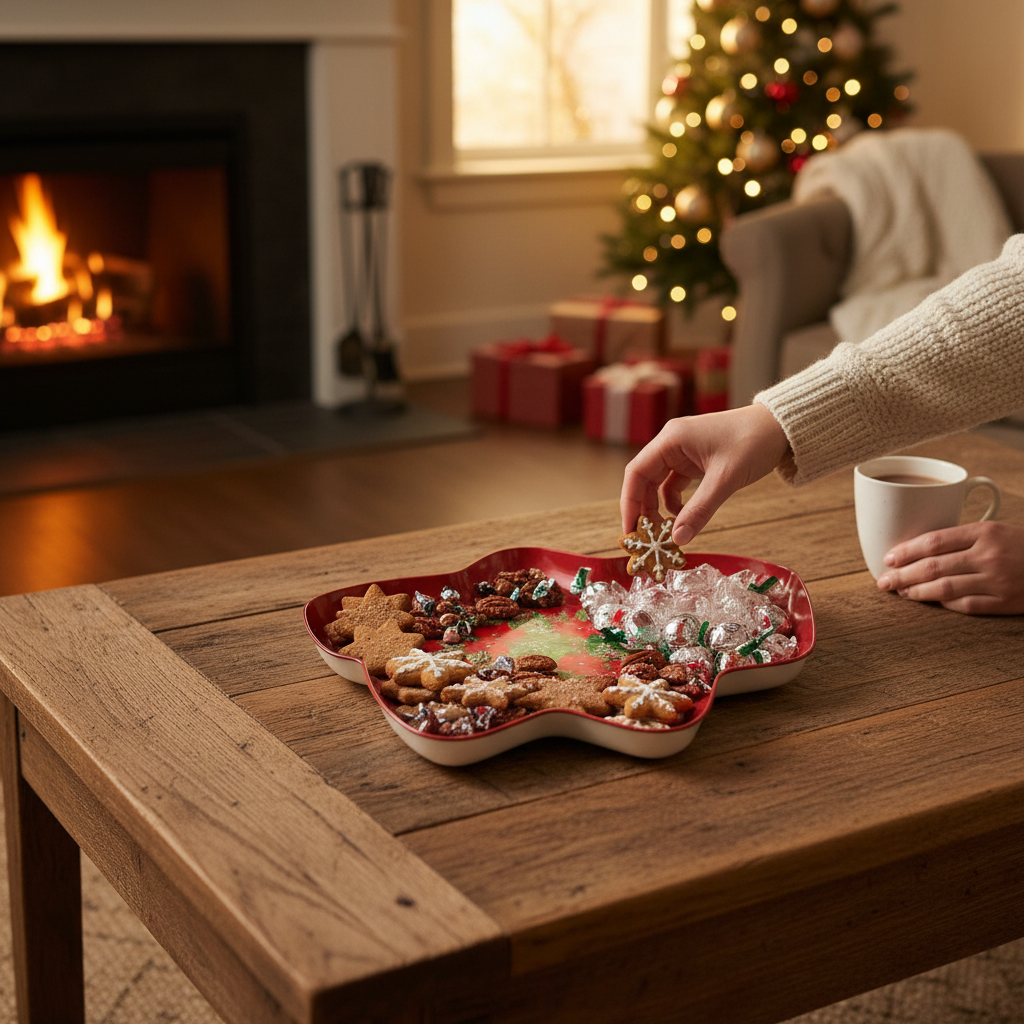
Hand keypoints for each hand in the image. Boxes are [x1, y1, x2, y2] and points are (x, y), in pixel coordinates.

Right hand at [619, 403, 790, 543]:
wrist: (781, 427)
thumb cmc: (753, 442)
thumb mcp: (725, 480)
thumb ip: (699, 510)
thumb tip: (677, 540)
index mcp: (672, 439)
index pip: (636, 472)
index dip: (629, 502)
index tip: (630, 530)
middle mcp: (672, 444)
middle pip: (644, 480)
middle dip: (644, 510)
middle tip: (646, 539)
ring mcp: (683, 453)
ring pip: (659, 485)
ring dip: (660, 509)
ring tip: (666, 534)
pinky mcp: (695, 462)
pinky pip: (676, 486)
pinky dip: (676, 504)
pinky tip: (684, 519)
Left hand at [876, 521, 1023, 614]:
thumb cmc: (1022, 546)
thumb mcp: (996, 531)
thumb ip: (962, 538)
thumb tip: (916, 550)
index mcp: (985, 532)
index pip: (934, 541)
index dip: (906, 551)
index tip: (887, 557)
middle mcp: (989, 555)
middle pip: (933, 566)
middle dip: (902, 574)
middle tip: (883, 580)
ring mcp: (997, 581)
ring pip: (945, 588)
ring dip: (917, 592)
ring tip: (901, 592)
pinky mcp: (1004, 602)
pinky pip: (965, 606)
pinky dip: (943, 604)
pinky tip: (930, 601)